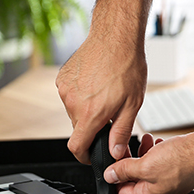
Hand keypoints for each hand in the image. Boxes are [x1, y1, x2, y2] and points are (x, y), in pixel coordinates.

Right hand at [56, 36, 146, 163]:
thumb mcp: (132, 105)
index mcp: (91, 113)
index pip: (77, 147)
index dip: (84, 156)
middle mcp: (73, 103)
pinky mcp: (61, 78)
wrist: (115, 37)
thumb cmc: (127, 66)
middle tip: (109, 112)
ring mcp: (65, 90)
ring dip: (86, 109)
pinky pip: (69, 95)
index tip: (90, 155)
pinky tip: (94, 83)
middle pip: (78, 128)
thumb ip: (121, 132)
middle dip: (92, 127)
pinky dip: (80, 95)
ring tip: (103, 93)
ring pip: (74, 111)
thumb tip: (115, 152)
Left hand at [105, 133, 193, 193]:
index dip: (114, 178)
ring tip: (144, 142)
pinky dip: (154, 152)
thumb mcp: (145, 165)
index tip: (111, 165)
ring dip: (142, 154)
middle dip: (128, 162)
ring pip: (146, 169)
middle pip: (133, 180)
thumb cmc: (184, 162)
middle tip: (126, 149)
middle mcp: (159, 192)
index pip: (122, 193)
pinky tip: (157, 143)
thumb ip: (124, 171)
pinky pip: (159, 163)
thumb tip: (110, 175)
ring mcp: (168, 182)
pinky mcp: (176, 171)